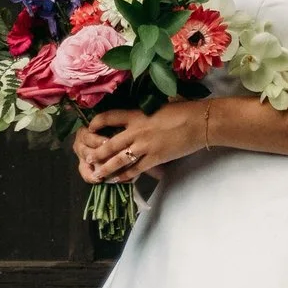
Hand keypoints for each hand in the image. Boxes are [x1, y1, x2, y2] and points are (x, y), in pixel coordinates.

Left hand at [75, 101, 205, 182]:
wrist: (199, 122)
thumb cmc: (182, 110)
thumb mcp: (158, 106)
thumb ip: (144, 113)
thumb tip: (136, 118)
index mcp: (137, 114)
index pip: (109, 117)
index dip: (97, 123)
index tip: (91, 128)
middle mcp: (136, 130)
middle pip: (109, 144)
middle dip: (97, 154)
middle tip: (88, 159)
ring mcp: (145, 146)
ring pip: (118, 160)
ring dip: (106, 168)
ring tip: (97, 174)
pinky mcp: (155, 158)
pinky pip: (135, 170)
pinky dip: (124, 176)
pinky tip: (118, 180)